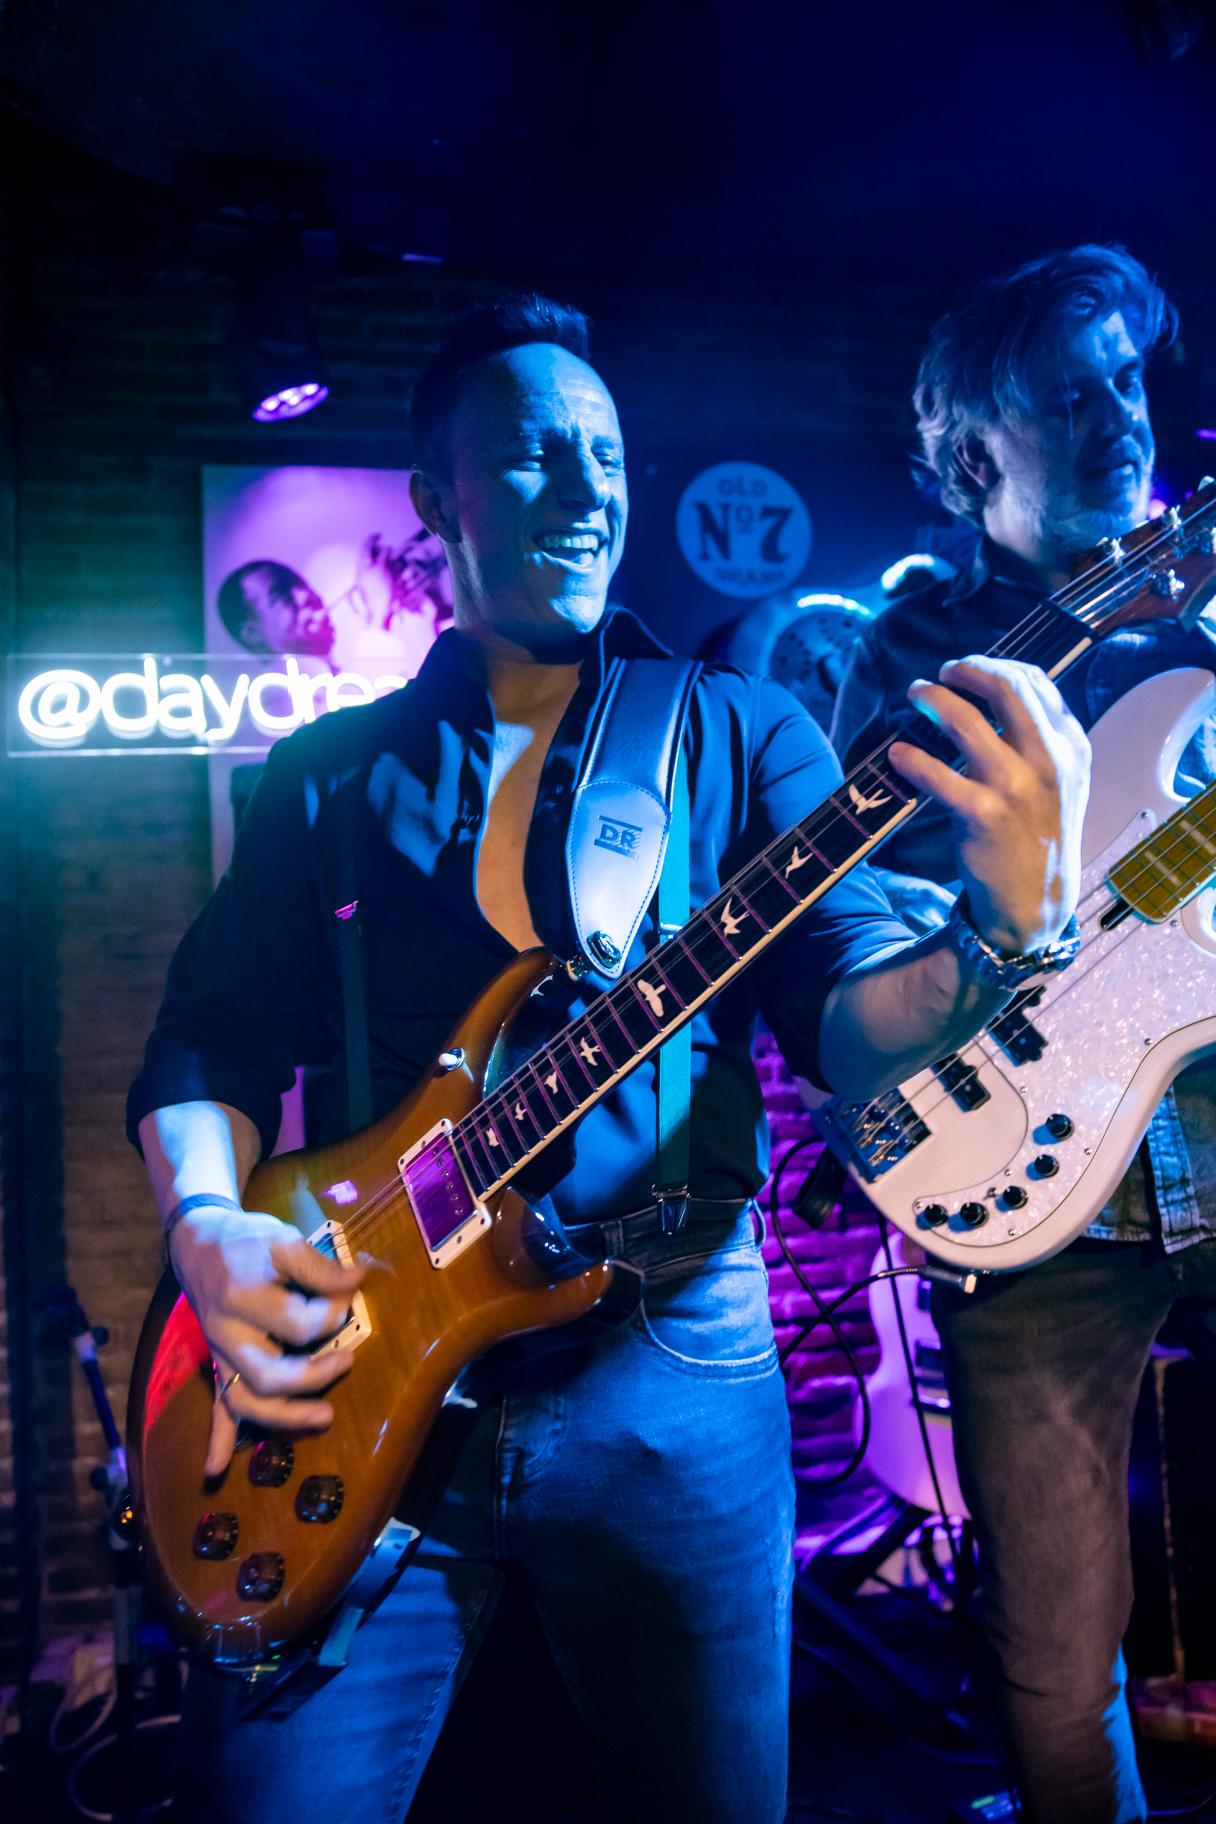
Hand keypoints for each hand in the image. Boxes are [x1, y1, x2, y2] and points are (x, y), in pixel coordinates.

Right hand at [169, 1204, 366, 1476]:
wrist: (198, 1243)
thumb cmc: (246, 1241)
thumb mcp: (282, 1240)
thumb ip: (319, 1266)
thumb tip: (358, 1281)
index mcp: (243, 1298)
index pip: (297, 1323)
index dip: (332, 1313)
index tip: (350, 1294)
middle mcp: (228, 1333)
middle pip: (269, 1375)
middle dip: (313, 1377)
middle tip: (348, 1361)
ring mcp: (221, 1354)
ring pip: (245, 1400)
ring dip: (284, 1416)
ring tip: (324, 1417)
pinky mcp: (219, 1364)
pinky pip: (216, 1405)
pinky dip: (217, 1439)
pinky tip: (215, 1470)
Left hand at [887, 656, 1089, 952]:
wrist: (1036, 898)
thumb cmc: (1038, 832)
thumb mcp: (1062, 781)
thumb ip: (1041, 738)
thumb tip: (1002, 690)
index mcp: (1070, 746)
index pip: (1036, 683)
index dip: (996, 665)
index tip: (968, 669)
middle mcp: (1049, 761)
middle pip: (1007, 688)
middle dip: (968, 670)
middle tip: (942, 673)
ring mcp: (1016, 788)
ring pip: (967, 723)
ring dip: (933, 700)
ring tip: (915, 693)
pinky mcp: (984, 816)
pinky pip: (938, 776)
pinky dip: (912, 758)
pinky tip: (897, 753)